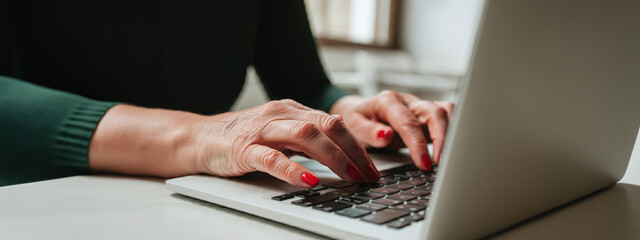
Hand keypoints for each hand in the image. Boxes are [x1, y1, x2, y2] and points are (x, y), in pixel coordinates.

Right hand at [90, 100, 379, 188]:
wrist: (199, 138)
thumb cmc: (244, 139)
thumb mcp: (281, 135)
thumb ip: (307, 142)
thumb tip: (344, 159)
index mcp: (294, 110)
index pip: (335, 124)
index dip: (359, 146)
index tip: (374, 169)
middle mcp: (281, 114)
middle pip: (327, 126)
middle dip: (354, 151)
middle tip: (369, 176)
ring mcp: (263, 129)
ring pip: (306, 136)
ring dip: (333, 157)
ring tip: (350, 177)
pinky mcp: (244, 148)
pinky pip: (272, 158)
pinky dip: (293, 169)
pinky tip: (310, 181)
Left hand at [330, 91, 453, 169]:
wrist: (360, 111)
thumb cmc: (357, 120)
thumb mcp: (354, 126)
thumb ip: (368, 131)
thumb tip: (386, 135)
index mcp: (388, 101)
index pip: (408, 122)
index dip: (418, 144)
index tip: (425, 163)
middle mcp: (408, 102)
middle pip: (434, 113)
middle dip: (442, 139)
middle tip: (441, 163)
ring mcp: (420, 107)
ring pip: (446, 112)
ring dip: (452, 133)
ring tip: (452, 157)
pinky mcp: (428, 115)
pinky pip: (448, 117)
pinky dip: (455, 130)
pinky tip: (454, 149)